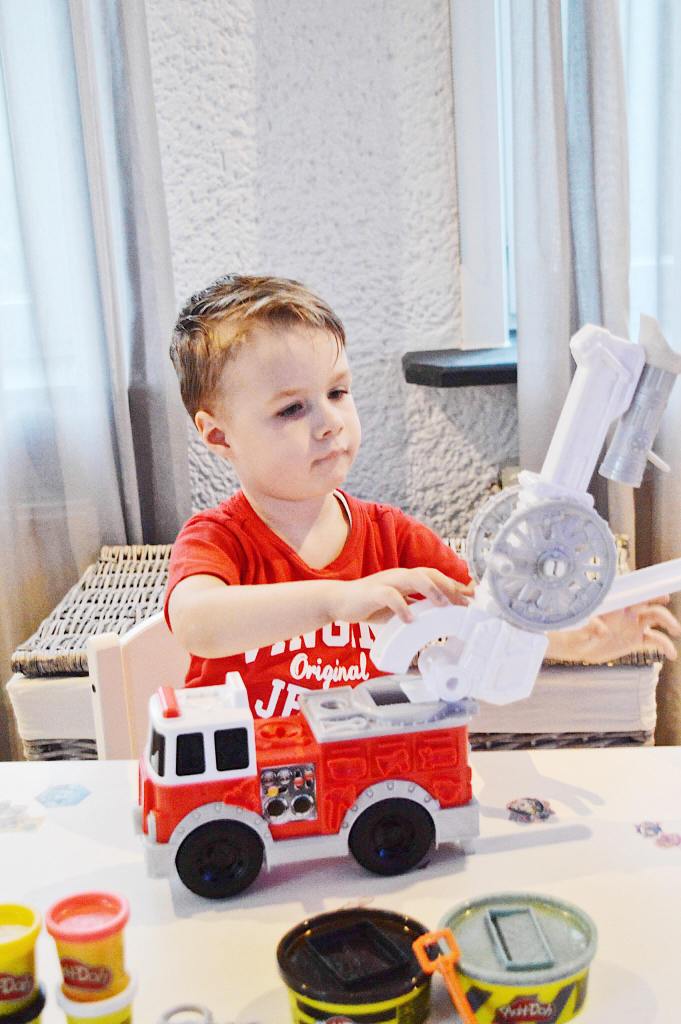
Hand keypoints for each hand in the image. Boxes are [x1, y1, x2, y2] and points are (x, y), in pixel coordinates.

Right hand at [330, 568, 473, 624]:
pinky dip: (401, 606)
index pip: (434, 577)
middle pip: (428, 573)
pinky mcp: (372, 592)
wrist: (337, 602)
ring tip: (443, 604)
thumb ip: (414, 608)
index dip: (453, 585)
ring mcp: (386, 581)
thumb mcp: (397, 607)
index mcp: (406, 579)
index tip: (471, 596)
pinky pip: (390, 595)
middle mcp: (399, 576)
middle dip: (447, 586)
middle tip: (463, 602)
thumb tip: (435, 618)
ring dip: (430, 589)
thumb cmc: (368, 604)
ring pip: (412, 577)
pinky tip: (409, 618)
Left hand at [547, 596, 680, 663]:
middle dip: (660, 604)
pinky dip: (665, 646)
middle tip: (668, 615)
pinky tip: (672, 655)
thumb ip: (589, 626)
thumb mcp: (579, 628)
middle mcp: (627, 611)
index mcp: (615, 603)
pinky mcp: (635, 640)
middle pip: (649, 603)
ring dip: (668, 622)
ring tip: (675, 632)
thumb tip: (601, 629)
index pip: (634, 591)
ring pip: (656, 619)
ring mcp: (633, 625)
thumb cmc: (574, 630)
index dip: (647, 590)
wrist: (575, 645)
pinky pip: (654, 640)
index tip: (660, 593)